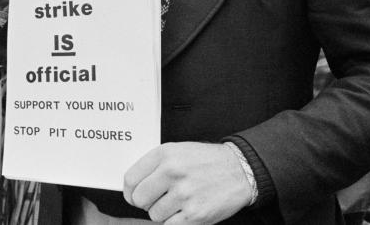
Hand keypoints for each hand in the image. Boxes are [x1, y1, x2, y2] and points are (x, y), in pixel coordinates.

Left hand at [123, 142, 251, 223]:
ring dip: (163, 213)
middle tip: (157, 200)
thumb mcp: (177, 151)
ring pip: (154, 215)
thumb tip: (132, 185)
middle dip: (145, 203)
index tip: (134, 194)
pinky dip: (174, 222)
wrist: (240, 170)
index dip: (129, 191)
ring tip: (177, 203)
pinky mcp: (195, 214)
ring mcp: (184, 194)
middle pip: (139, 199)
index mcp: (164, 154)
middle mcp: (173, 172)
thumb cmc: (206, 161)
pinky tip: (184, 211)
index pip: (130, 179)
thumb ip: (154, 165)